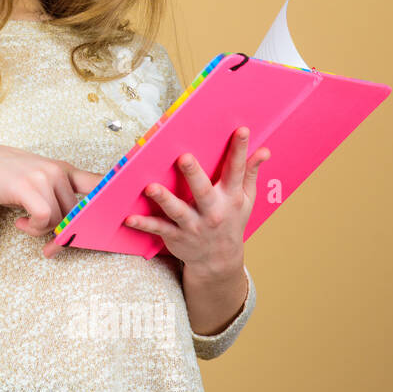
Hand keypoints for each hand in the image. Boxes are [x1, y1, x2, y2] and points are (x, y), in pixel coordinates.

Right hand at [0, 144, 103, 241]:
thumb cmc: (2, 176)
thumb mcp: (34, 177)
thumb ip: (54, 193)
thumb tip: (69, 223)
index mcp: (62, 168)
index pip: (98, 182)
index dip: (112, 197)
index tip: (124, 209)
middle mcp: (57, 170)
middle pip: (75, 212)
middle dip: (61, 229)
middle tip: (46, 237)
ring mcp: (43, 177)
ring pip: (58, 218)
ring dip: (42, 229)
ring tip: (25, 223)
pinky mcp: (28, 187)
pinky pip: (44, 219)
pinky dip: (33, 228)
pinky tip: (20, 223)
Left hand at [119, 126, 270, 275]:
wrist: (219, 261)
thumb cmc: (231, 222)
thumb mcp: (246, 200)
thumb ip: (250, 173)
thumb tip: (263, 150)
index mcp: (231, 198)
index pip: (236, 170)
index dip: (239, 150)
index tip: (240, 130)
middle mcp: (213, 211)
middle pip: (203, 190)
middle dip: (194, 174)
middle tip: (184, 157)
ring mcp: (193, 225)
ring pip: (177, 210)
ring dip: (164, 199)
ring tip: (151, 187)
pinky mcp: (176, 235)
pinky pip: (158, 229)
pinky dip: (143, 224)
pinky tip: (129, 218)